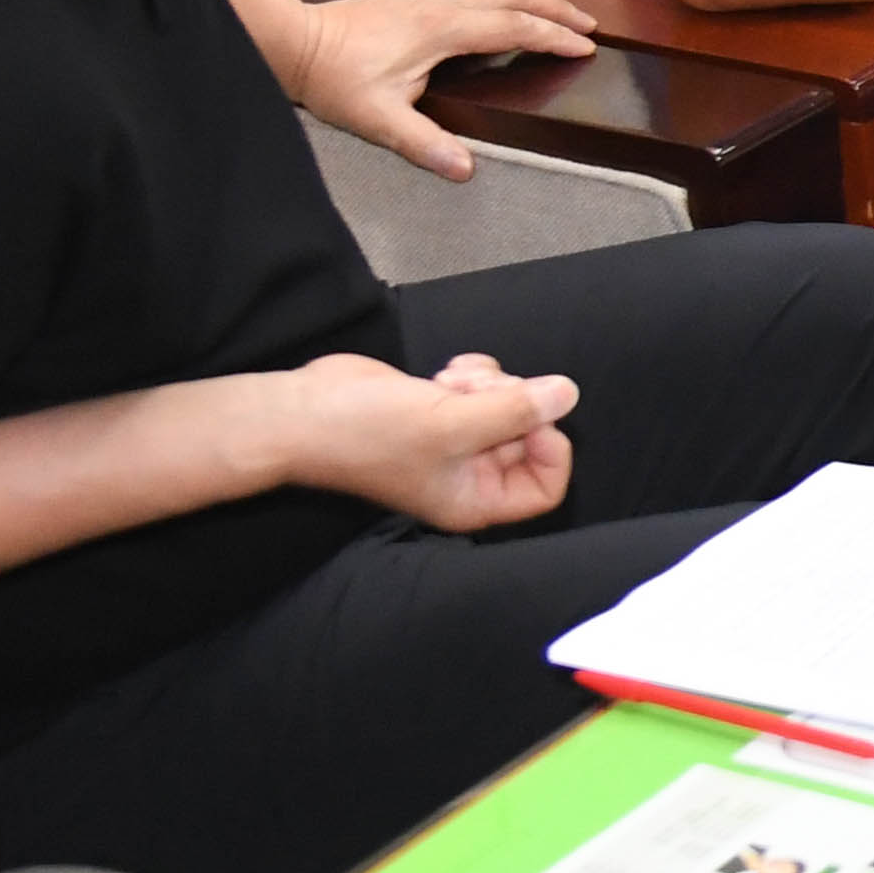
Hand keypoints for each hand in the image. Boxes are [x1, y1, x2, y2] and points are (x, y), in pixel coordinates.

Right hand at [279, 350, 576, 532]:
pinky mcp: (440, 408)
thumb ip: (516, 411)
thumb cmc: (370, 432)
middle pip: (530, 437)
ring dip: (490, 382)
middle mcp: (468, 475)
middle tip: (479, 389)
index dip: (551, 448)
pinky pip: (484, 386)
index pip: (546, 488)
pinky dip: (473, 373)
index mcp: (474, 500)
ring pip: (509, 403)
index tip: (532, 416)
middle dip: (513, 401)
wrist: (305, 412)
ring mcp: (454, 440)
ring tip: (452, 382)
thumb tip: (568, 394)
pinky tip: (444, 372)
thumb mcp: (453, 424)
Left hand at [285, 0, 598, 182]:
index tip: (584, 47)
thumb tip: (465, 169)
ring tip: (555, 11)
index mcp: (443, 27)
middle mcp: (440, 1)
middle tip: (587, 23)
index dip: (553, 36)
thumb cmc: (335, 80)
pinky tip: (501, 8)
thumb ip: (425, 143)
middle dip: (555, 7)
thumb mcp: (380, 120)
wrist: (294, 43)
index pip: (515, 26)